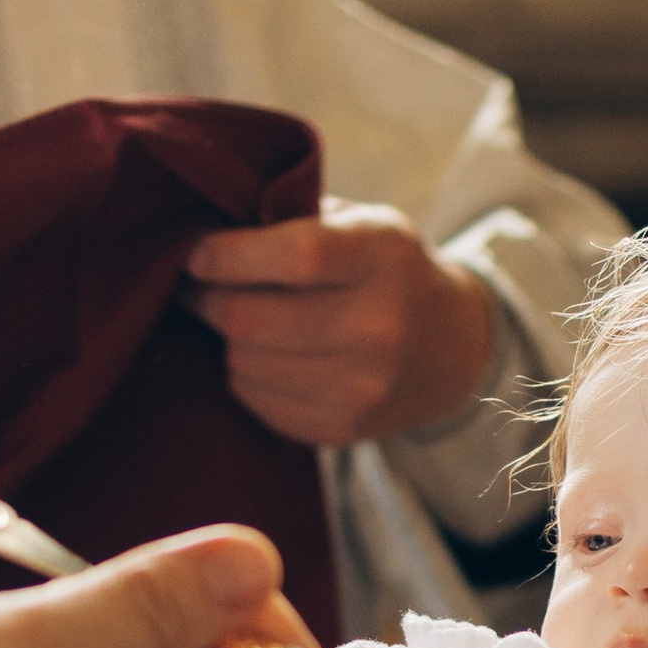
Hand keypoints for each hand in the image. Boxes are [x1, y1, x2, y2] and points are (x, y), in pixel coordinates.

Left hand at [186, 204, 496, 443]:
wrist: (451, 350)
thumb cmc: (388, 271)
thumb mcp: (364, 224)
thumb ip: (296, 219)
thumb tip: (205, 227)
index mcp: (384, 257)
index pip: (294, 256)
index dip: (228, 255)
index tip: (196, 253)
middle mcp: (379, 327)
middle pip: (251, 319)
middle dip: (208, 299)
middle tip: (197, 285)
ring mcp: (363, 387)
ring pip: (244, 362)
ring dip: (227, 338)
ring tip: (239, 317)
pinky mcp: (342, 428)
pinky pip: (255, 399)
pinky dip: (246, 374)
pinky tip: (266, 354)